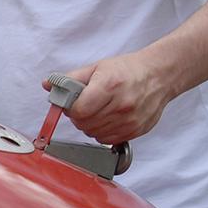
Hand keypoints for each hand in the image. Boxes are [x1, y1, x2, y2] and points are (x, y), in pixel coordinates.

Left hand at [51, 53, 174, 144]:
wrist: (159, 75)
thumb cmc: (128, 70)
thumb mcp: (97, 68)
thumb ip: (70, 79)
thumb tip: (48, 84)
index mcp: (109, 86)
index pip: (78, 110)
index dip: (70, 108)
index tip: (72, 103)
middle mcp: (121, 105)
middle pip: (84, 124)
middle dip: (79, 116)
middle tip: (84, 106)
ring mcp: (130, 120)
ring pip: (94, 133)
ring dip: (90, 125)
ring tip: (97, 111)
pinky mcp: (136, 131)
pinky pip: (108, 140)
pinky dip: (102, 132)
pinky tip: (107, 119)